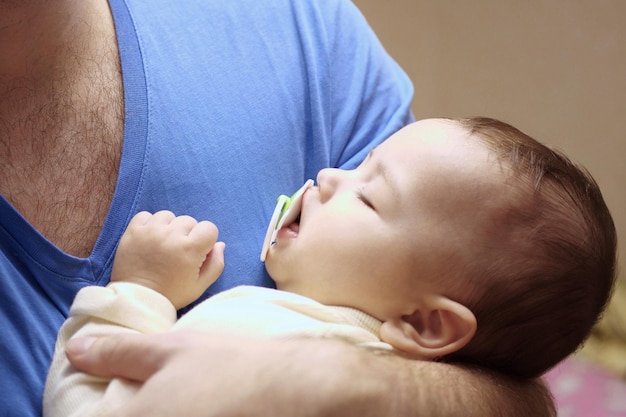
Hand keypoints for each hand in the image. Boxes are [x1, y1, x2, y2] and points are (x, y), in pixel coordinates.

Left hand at [65, 331, 391, 416]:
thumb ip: (117, 352)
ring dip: (159, 410)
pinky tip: (197, 407)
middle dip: (131, 407)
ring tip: (182, 397)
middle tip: (152, 392)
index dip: (101, 406)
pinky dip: (181, 415)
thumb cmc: (227, 365)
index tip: (118, 391)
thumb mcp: (169, 349)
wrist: (290, 388)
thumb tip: (76, 348)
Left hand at [111, 211, 224, 308]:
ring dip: (169, 227)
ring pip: (168, 216)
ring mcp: (150, 231)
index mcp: (190, 249)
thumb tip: (220, 244)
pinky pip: (146, 215)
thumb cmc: (171, 294)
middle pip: (189, 221)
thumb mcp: (200, 286)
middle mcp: (170, 236)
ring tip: (164, 244)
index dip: (206, 240)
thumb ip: (216, 264)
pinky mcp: (133, 231)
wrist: (137, 300)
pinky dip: (150, 224)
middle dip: (188, 234)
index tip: (198, 251)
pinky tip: (150, 239)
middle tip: (179, 252)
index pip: (209, 227)